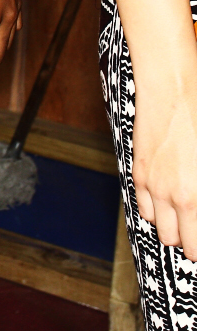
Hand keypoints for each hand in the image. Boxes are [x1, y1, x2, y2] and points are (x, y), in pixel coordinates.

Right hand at [133, 79, 196, 259]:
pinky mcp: (139, 170)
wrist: (172, 88)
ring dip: (172, 228)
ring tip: (186, 220)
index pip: (196, 243)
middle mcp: (171, 196)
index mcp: (193, 197)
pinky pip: (144, 206)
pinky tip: (167, 204)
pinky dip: (155, 211)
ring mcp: (152, 184)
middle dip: (189, 240)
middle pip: (176, 240)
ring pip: (159, 227)